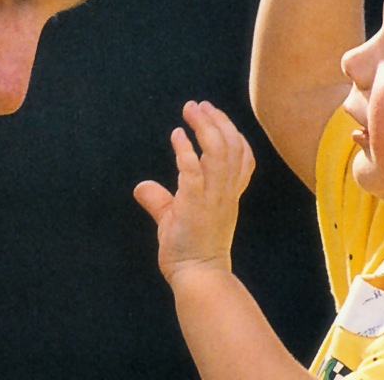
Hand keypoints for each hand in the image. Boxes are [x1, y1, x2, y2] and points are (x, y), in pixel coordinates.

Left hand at [134, 101, 255, 283]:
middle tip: (198, 105)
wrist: (197, 277)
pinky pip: (195, 171)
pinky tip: (176, 135)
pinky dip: (186, 150)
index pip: (242, 155)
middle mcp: (226, 192)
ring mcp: (213, 197)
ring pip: (219, 152)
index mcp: (228, 193)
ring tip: (190, 110)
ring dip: (205, 127)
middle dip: (217, 120)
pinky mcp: (195, 205)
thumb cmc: (190, 250)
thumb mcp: (175, 218)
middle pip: (232, 146)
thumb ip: (161, 200)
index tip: (214, 115)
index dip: (232, 132)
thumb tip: (141, 187)